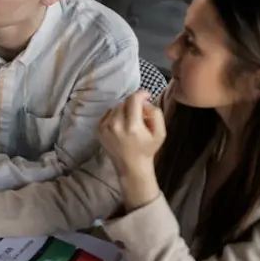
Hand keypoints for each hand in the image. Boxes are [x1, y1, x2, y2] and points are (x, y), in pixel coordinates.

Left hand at [98, 90, 164, 209]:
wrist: (131, 167)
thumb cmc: (147, 149)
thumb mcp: (160, 133)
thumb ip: (155, 114)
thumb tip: (145, 102)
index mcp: (132, 126)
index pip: (133, 100)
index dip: (141, 94)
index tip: (147, 95)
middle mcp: (116, 125)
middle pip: (124, 102)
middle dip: (134, 104)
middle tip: (141, 112)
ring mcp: (105, 128)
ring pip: (115, 107)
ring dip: (124, 110)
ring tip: (131, 120)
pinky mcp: (98, 130)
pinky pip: (107, 114)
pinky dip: (114, 115)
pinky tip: (121, 124)